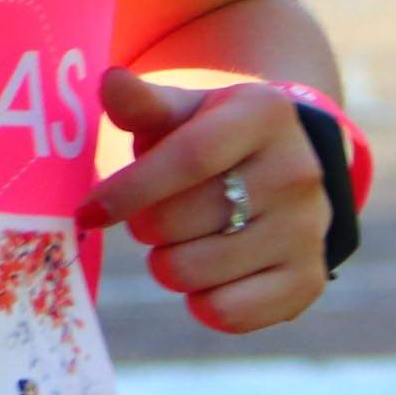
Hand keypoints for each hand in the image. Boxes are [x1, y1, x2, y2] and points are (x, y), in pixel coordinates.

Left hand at [78, 69, 331, 332]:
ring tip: (180, 242)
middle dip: (145, 226)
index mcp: (263, 116)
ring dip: (167, 264)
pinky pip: (228, 312)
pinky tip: (207, 277)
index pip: (187, 159)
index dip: (130, 190)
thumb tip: (110, 82)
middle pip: (180, 222)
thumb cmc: (212, 136)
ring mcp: (308, 229)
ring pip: (195, 272)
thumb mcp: (182, 110)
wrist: (285, 167)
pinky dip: (200, 302)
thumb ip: (142, 103)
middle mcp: (296, 172)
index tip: (87, 213)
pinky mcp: (308, 279)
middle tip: (151, 218)